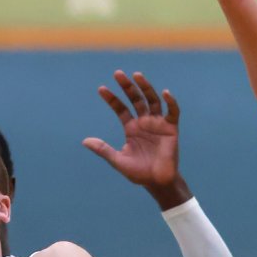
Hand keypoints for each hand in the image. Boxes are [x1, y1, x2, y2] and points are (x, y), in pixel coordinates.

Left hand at [83, 72, 186, 201]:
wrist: (157, 182)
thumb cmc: (138, 173)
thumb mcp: (117, 160)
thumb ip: (103, 149)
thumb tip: (84, 141)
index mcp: (131, 128)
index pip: (120, 108)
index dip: (111, 98)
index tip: (101, 89)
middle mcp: (144, 122)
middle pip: (135, 99)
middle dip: (127, 86)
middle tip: (118, 73)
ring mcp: (157, 124)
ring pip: (152, 100)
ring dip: (145, 87)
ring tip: (137, 75)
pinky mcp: (171, 128)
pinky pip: (173, 112)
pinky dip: (170, 102)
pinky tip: (164, 92)